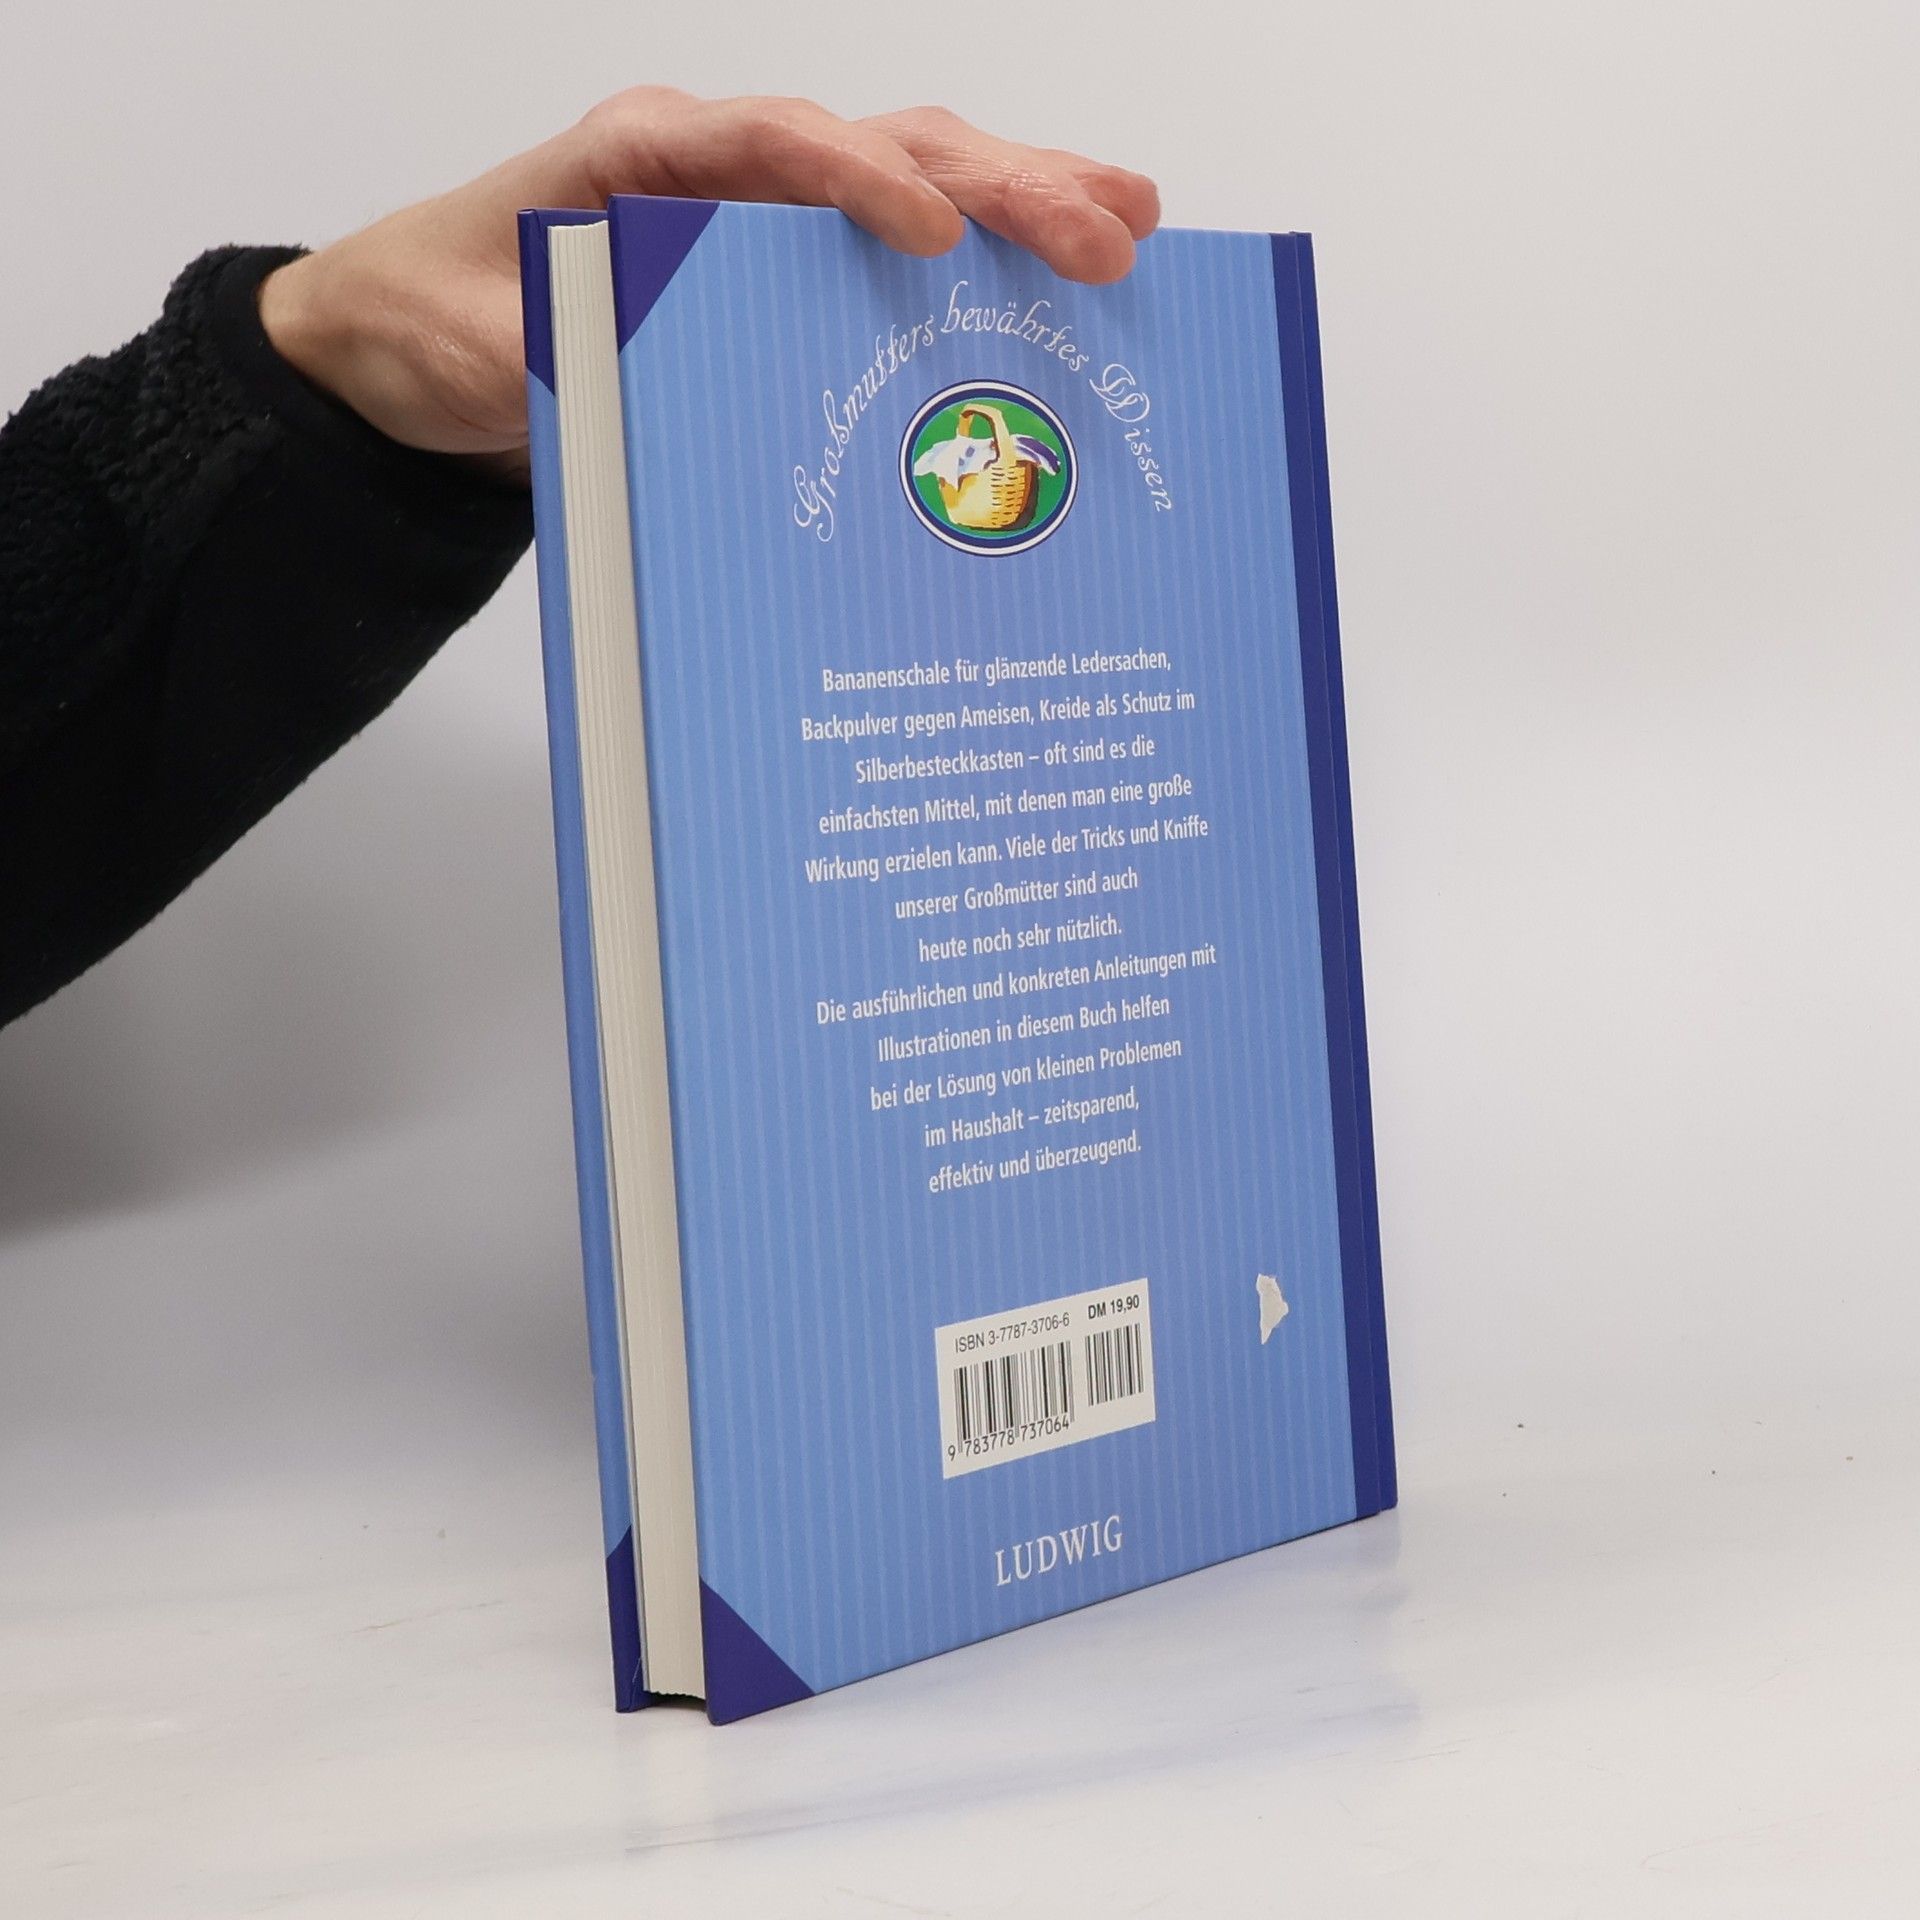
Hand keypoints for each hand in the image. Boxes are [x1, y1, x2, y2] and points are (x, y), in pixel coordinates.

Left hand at [259, 89, 1159, 481]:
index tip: (937, 234)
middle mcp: (724, 168)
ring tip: (1127, 225)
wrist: (408, 341)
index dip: (862, 183)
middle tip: (1106, 233)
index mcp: (648, 157)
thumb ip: (565, 358)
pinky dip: (981, 260)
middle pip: (884, 149)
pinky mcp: (782, 270)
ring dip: (1024, 198)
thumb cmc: (440, 320)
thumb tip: (662, 383)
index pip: (774, 148)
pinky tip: (1055, 277)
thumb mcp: (484, 349)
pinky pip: (894, 252)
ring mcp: (765, 213)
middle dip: (1002, 187)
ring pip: (915, 180)